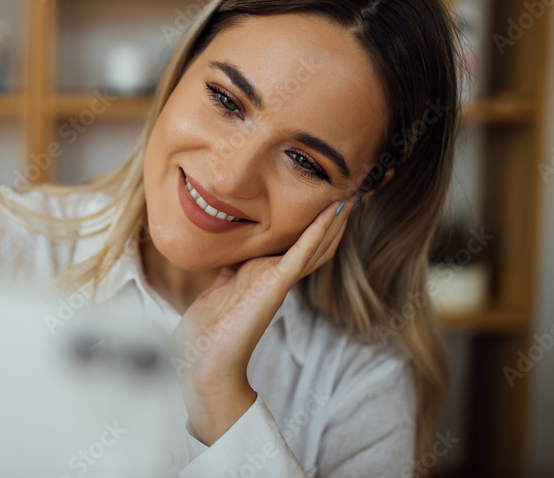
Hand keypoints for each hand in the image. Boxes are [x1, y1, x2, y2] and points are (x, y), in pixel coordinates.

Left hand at [171, 192, 359, 444]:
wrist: (204, 360)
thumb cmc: (208, 330)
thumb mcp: (219, 285)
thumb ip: (230, 267)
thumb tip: (230, 247)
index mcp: (263, 275)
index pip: (295, 246)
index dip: (311, 224)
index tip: (323, 199)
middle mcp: (275, 276)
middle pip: (314, 244)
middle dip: (330, 220)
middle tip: (349, 192)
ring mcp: (278, 281)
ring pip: (315, 246)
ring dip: (333, 221)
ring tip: (350, 197)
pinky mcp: (276, 284)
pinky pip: (302, 252)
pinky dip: (318, 231)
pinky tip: (332, 211)